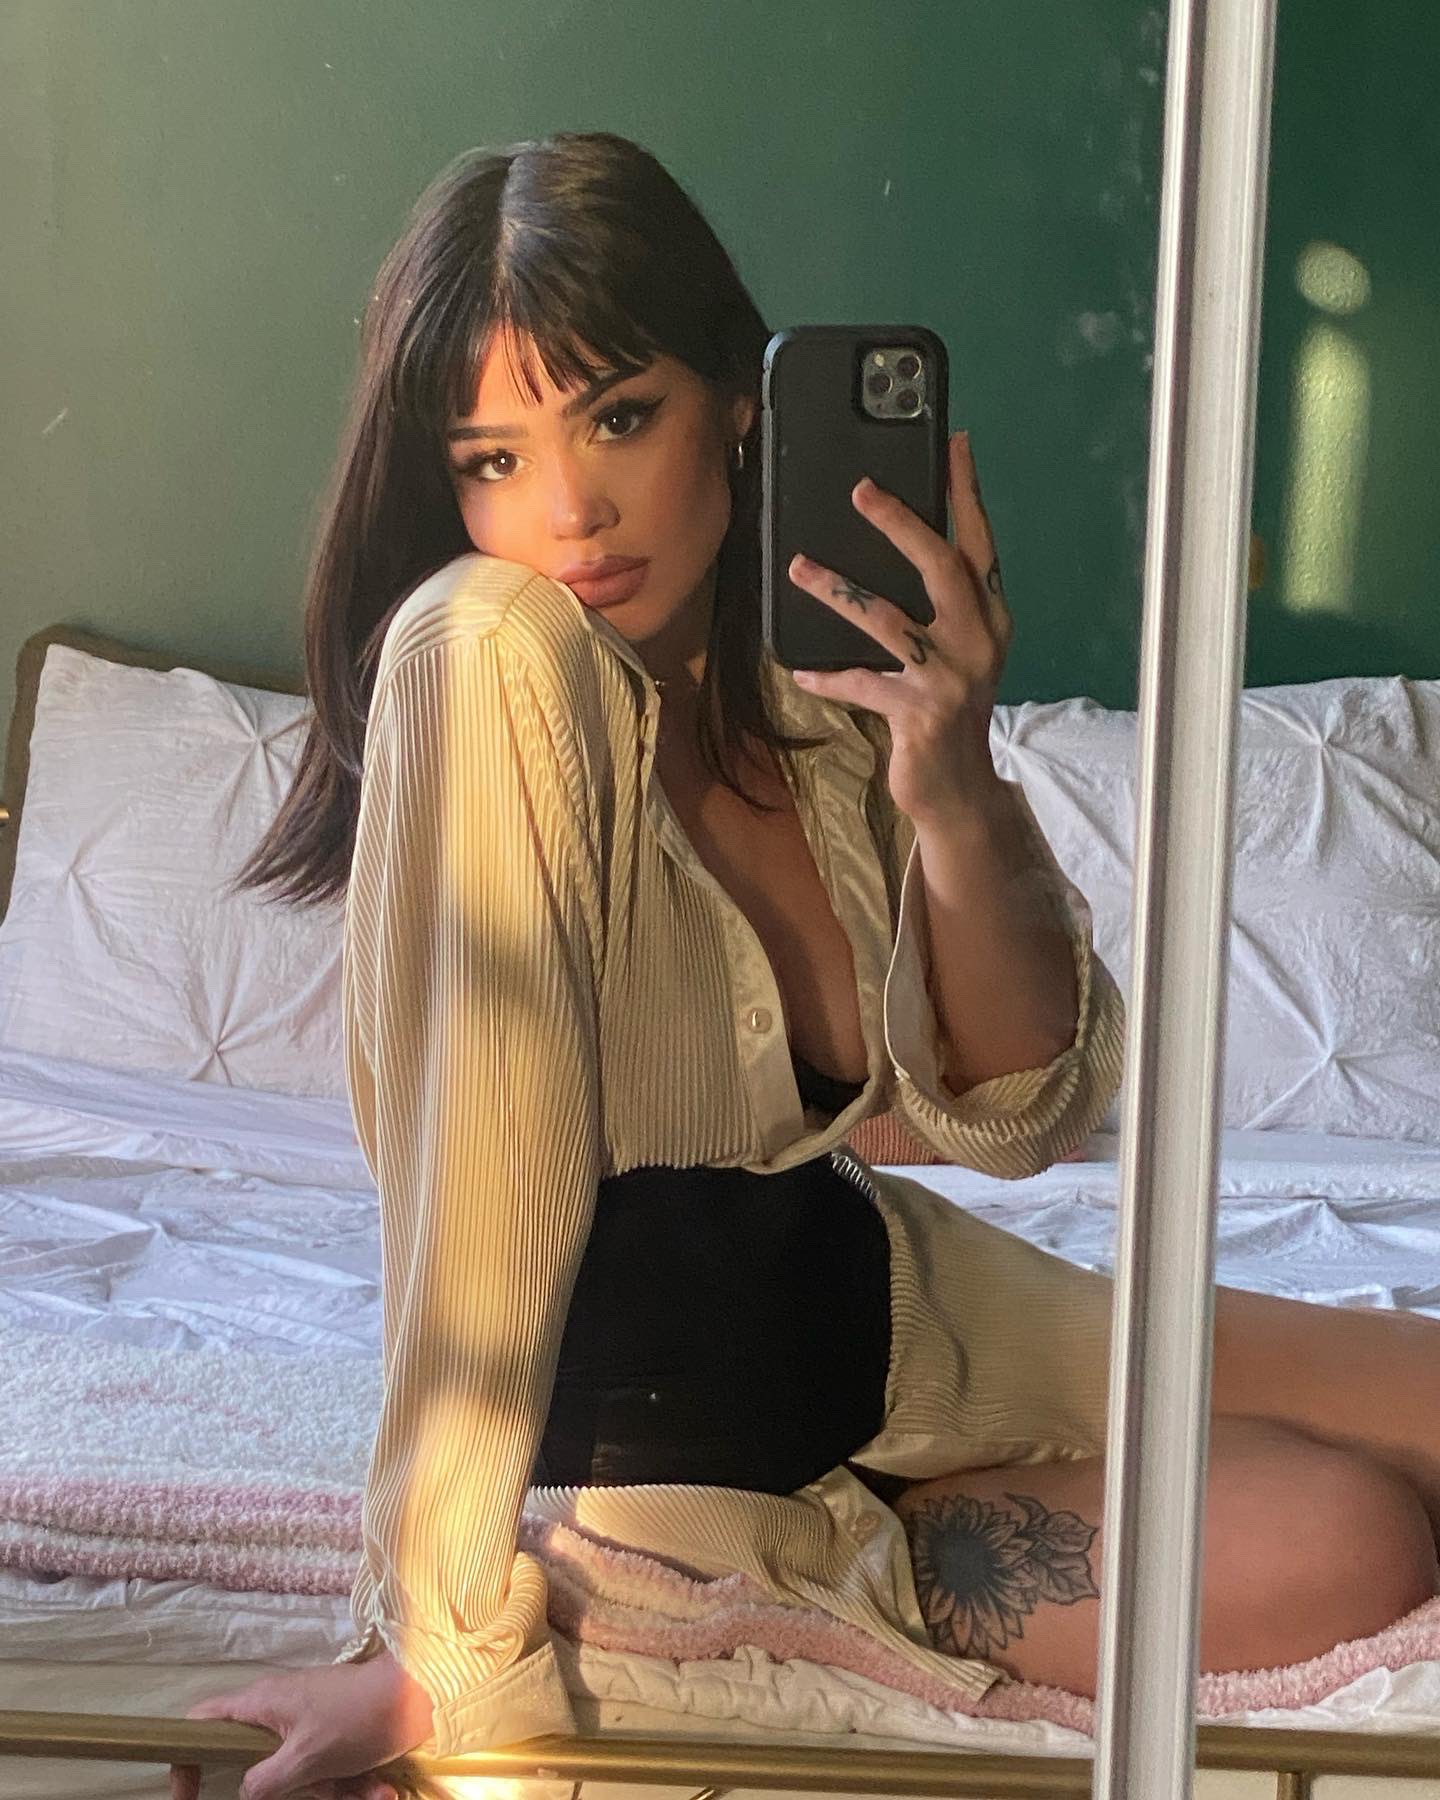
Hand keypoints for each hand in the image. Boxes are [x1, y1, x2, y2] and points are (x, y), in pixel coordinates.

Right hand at [167, 1652, 433, 1799]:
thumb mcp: (305, 1757)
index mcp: (261, 1704)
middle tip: (320, 1790)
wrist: (421, 1693)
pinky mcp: (337, 1732)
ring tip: (367, 1788)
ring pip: (301, 1776)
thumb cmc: (359, 1716)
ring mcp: (310, 1721)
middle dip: (292, 1791)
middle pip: (260, 1767)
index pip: (202, 1722)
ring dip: (334, 1791)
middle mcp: (280, 1709)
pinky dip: (354, 1785)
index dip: (187, 1758)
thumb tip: (243, 1793)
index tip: (190, 1795)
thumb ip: (264, 1781)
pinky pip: (333, 1771)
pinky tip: (380, 1788)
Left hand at [786, 430, 1012, 827]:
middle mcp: (979, 641)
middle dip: (900, 523)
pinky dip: (829, 676)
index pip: (981, 543)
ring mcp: (951, 679)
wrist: (959, 790)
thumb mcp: (954, 653)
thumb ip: (936, 607)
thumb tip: (892, 544)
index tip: (955, 443)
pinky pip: (863, 684)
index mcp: (991, 618)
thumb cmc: (946, 709)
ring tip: (799, 567)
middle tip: (860, 491)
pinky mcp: (920, 715)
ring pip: (889, 621)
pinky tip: (801, 671)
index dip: (967, 493)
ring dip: (838, 591)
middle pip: (941, 567)